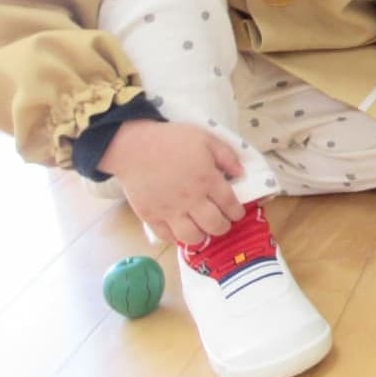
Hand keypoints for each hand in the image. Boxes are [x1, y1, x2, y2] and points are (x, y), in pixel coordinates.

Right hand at [97, 119, 244, 245]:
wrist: (134, 146)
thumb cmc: (171, 139)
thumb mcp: (205, 138)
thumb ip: (227, 156)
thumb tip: (241, 173)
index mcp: (207, 180)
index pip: (230, 204)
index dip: (236, 212)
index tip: (236, 213)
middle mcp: (191, 199)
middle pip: (215, 225)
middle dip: (223, 226)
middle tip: (222, 222)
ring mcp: (170, 210)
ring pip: (192, 237)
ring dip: (202, 235)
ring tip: (202, 228)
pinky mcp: (151, 216)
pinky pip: (167, 237)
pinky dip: (176, 237)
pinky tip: (180, 229)